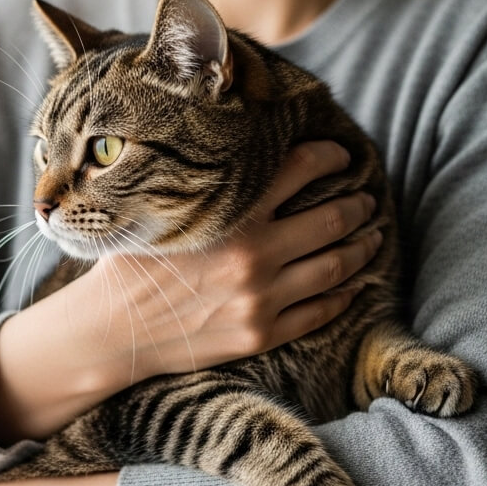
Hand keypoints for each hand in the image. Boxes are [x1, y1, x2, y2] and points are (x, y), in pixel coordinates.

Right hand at [86, 140, 381, 379]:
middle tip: (367, 198)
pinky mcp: (262, 333)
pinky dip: (344, 295)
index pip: (299, 169)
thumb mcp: (162, 211)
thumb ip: (204, 186)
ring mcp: (262, 297)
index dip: (329, 156)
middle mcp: (254, 254)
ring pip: (335, 267)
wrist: (113, 331)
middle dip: (357, 205)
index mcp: (231, 214)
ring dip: (362, 248)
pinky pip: (319, 312)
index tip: (342, 155)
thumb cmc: (131, 263)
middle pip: (330, 219)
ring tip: (373, 237)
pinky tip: (353, 285)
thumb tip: (238, 151)